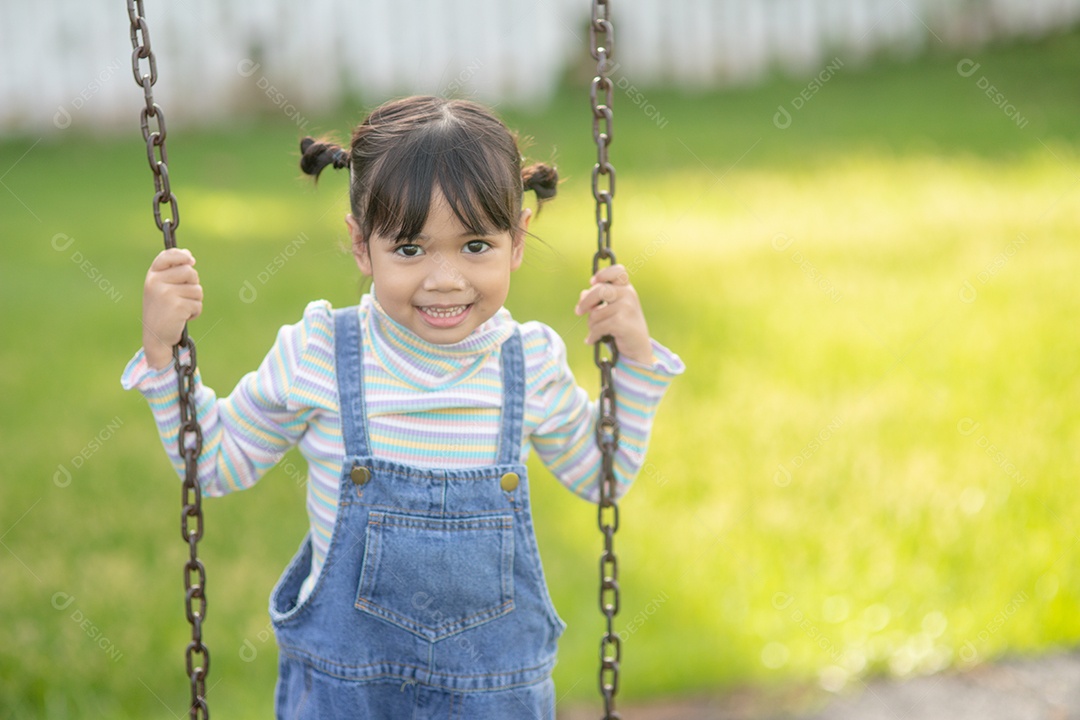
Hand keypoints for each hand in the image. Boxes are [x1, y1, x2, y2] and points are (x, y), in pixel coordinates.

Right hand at [142, 248, 202, 368]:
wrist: (155, 336)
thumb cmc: (162, 310)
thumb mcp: (161, 288)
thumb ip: (173, 272)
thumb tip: (189, 255)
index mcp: (152, 275)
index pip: (167, 256)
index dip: (182, 255)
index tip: (191, 261)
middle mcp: (156, 282)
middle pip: (190, 272)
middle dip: (193, 284)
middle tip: (183, 296)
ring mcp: (166, 294)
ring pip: (197, 289)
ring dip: (194, 301)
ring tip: (180, 309)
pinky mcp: (177, 306)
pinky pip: (198, 304)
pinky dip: (195, 312)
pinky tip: (182, 318)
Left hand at [574, 264, 654, 364]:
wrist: (637, 347)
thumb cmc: (622, 326)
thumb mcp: (611, 309)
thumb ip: (597, 299)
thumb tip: (583, 295)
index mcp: (626, 288)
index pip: (617, 271)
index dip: (603, 274)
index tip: (592, 282)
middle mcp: (628, 294)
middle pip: (598, 290)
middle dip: (585, 303)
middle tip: (578, 312)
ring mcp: (626, 307)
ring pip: (595, 313)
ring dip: (591, 325)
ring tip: (596, 331)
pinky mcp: (621, 322)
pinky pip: (598, 327)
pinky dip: (593, 335)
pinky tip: (593, 340)